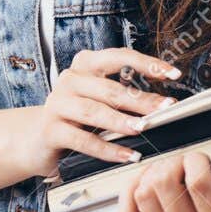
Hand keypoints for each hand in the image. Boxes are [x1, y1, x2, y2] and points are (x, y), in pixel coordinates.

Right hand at [12, 47, 182, 178]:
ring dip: (122, 121)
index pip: (119, 57)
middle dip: (140, 100)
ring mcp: (58, 103)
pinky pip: (83, 140)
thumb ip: (125, 97)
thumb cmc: (77, 117)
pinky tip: (127, 154)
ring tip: (143, 128)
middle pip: (110, 88)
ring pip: (95, 112)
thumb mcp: (99, 100)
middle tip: (164, 109)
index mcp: (85, 65)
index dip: (147, 64)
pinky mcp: (51, 129)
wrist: (37, 138)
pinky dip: (108, 149)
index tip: (172, 74)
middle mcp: (70, 79)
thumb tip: (163, 104)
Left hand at [116, 150, 210, 211]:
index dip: (195, 160)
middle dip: (174, 162)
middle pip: (165, 186)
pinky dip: (131, 191)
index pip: (197, 185)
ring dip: (153, 173)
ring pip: (143, 196)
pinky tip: (147, 180)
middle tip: (185, 161)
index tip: (202, 158)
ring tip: (170, 170)